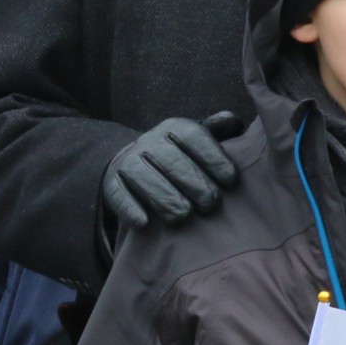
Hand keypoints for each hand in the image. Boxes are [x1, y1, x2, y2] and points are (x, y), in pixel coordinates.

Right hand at [102, 113, 244, 230]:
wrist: (134, 162)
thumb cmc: (181, 156)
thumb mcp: (200, 140)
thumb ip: (219, 131)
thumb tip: (234, 122)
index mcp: (174, 128)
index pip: (194, 137)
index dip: (214, 159)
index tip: (230, 181)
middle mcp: (149, 141)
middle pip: (171, 160)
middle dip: (193, 183)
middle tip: (211, 204)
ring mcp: (128, 162)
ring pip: (144, 178)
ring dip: (164, 198)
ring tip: (183, 215)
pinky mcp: (111, 183)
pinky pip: (118, 194)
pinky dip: (129, 208)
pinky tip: (144, 223)